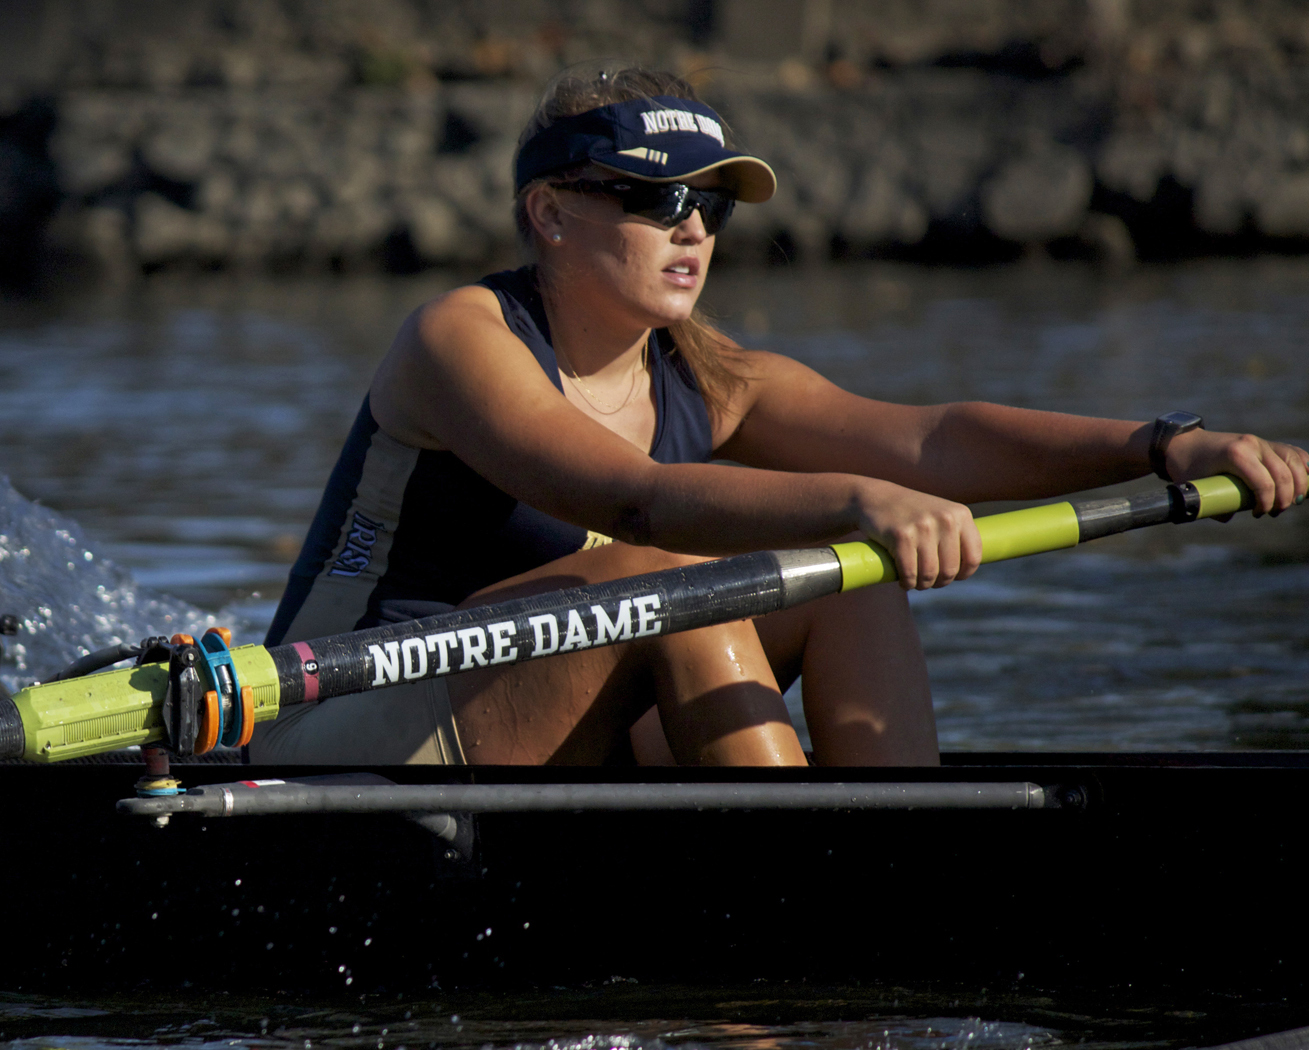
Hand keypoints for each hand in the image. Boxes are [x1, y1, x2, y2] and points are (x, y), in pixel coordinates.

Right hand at [854, 480, 982, 588]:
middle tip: (928, 581)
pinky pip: (909, 573)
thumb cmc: (911, 513)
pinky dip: (907, 583)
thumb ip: (956, 536)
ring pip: (930, 574)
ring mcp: (923, 526)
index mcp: (960, 514)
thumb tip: (967, 570)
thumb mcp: (940, 515)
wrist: (875, 497)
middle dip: (939, 582)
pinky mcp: (901, 535)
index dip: (963, 574)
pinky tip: (904, 582)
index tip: (951, 577)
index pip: (973, 557)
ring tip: (915, 582)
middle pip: (950, 570)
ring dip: (922, 585)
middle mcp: (945, 519)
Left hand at [1167, 430, 1308, 514]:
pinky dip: (1305, 466)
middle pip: (1283, 474)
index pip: (1264, 482)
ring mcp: (1261, 442)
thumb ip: (1212, 506)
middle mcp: (1253, 444)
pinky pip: (1293, 453)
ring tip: (1293, 502)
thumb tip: (1230, 516)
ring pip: (1294, 461)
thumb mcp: (1193, 487)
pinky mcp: (1266, 443)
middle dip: (1284, 498)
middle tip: (1274, 512)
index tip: (1257, 514)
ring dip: (1300, 484)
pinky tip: (1308, 481)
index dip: (1267, 503)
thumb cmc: (1187, 466)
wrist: (1185, 443)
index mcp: (1236, 454)